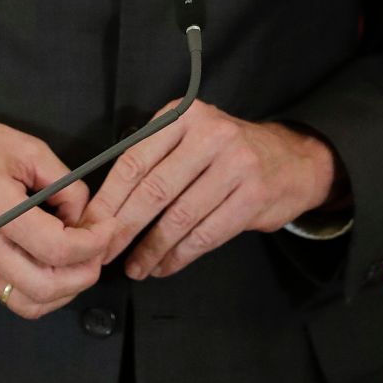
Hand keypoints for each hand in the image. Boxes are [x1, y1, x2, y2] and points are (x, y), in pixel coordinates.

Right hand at [0, 95, 105, 318]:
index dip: (93, 242)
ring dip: (64, 291)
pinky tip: (54, 265)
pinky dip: (42, 291)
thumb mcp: (25, 147)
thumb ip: (63, 183)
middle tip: (99, 247)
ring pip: (29, 303)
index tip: (107, 226)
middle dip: (85, 273)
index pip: (57, 248)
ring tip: (80, 261)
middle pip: (46, 287)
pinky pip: (10, 297)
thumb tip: (84, 215)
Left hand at [80, 99, 338, 280]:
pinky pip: (206, 234)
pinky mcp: (252, 196)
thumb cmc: (225, 152)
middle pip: (154, 189)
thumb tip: (104, 205)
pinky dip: (179, 255)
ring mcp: (235, 165)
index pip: (135, 160)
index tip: (91, 227)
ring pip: (179, 217)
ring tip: (135, 267)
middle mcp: (210, 134)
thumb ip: (153, 157)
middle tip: (106, 253)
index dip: (109, 199)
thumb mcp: (190, 135)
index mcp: (183, 115)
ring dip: (151, 248)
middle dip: (124, 228)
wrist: (291, 158)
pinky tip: (164, 265)